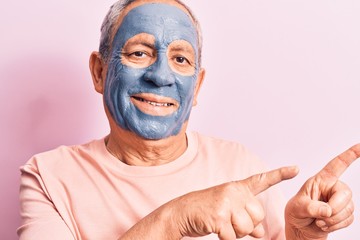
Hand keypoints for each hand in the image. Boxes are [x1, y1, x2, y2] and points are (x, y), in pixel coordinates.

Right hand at [170, 166, 297, 238]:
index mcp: (237, 188)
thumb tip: (261, 233)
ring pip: (247, 228)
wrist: (181, 212)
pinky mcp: (219, 216)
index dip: (280, 174)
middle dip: (247, 225)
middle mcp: (234, 192)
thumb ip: (246, 217)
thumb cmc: (206, 210)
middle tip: (229, 220)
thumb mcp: (228, 210)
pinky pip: (232, 237)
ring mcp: (226, 203)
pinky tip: (214, 228)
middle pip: (258, 216)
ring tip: (220, 222)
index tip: (296, 169)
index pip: (262, 180)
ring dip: (234, 233)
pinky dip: (224, 238)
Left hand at [285, 144, 359, 239]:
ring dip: (333, 220)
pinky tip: (323, 225)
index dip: (350, 155)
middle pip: (346, 194)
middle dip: (334, 208)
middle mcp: (332, 188)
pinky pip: (349, 220)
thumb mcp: (297, 208)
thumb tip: (328, 210)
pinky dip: (336, 226)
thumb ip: (310, 207)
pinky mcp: (344, 214)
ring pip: (348, 209)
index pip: (337, 165)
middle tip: (321, 216)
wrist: (300, 229)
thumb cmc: (296, 213)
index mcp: (320, 180)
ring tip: (318, 221)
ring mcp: (339, 201)